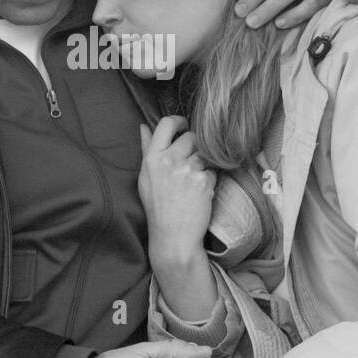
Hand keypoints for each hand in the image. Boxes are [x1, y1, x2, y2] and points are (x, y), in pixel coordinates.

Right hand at [138, 116, 214, 263]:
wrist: (173, 237)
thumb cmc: (157, 208)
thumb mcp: (145, 177)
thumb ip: (146, 149)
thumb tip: (143, 126)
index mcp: (152, 159)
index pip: (166, 124)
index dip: (178, 120)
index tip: (184, 124)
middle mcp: (169, 161)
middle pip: (191, 137)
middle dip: (195, 147)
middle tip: (191, 162)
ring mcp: (188, 170)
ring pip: (204, 153)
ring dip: (203, 163)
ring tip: (194, 181)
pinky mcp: (204, 181)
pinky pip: (213, 170)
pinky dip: (210, 179)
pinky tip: (200, 193)